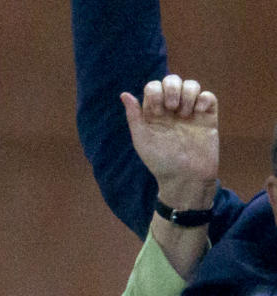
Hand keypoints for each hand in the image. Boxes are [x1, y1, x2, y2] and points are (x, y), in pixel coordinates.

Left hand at [121, 75, 218, 208]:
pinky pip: (209, 96)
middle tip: (171, 109)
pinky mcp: (207, 117)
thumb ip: (133, 116)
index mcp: (154, 113)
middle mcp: (171, 110)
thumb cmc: (160, 162)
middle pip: (172, 80)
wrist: (185, 177)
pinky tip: (198, 112)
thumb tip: (124, 94)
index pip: (153, 87)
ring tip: (185, 114)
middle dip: (172, 88)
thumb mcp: (141, 139)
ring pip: (191, 84)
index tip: (157, 112)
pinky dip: (204, 99)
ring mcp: (190, 112)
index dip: (155, 93)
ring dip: (188, 93)